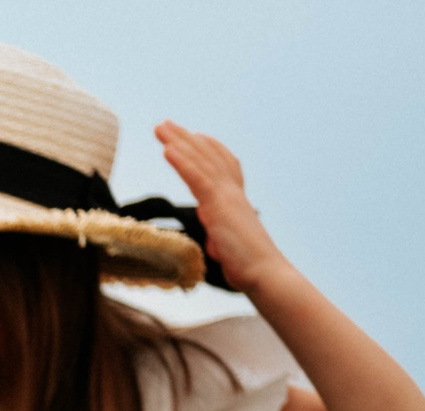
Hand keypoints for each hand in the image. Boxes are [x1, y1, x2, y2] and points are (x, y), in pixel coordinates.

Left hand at [155, 122, 291, 294]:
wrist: (263, 273)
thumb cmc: (247, 267)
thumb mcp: (230, 246)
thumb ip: (220, 237)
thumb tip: (214, 241)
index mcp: (236, 201)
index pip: (224, 167)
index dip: (210, 149)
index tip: (196, 135)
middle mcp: (232, 193)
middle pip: (208, 157)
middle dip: (186, 139)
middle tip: (166, 124)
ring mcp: (226, 197)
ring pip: (200, 162)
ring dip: (179, 141)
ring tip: (160, 127)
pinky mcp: (218, 206)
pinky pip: (197, 178)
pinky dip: (182, 161)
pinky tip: (167, 149)